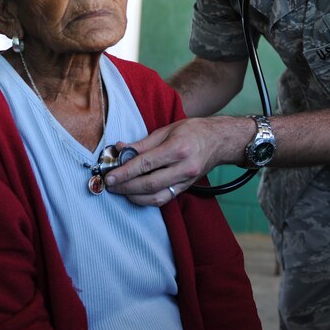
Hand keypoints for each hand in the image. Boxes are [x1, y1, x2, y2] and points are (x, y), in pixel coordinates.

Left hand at [105, 117, 238, 206]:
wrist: (220, 141)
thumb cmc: (193, 131)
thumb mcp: (168, 130)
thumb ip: (143, 143)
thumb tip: (120, 149)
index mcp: (177, 149)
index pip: (145, 164)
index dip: (125, 172)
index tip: (109, 176)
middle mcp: (183, 167)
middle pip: (149, 184)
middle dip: (125, 186)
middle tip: (109, 185)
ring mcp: (186, 181)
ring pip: (155, 197)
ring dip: (134, 196)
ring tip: (119, 190)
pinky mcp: (186, 188)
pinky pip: (163, 199)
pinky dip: (146, 200)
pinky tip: (135, 194)